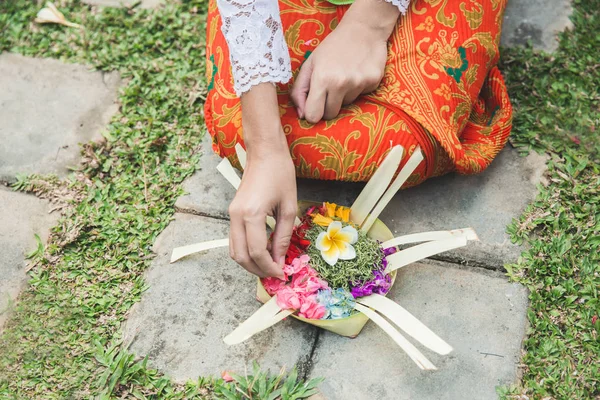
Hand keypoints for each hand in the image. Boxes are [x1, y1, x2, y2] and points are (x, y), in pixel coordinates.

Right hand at [228, 132, 296, 277]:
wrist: (264, 152)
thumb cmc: (280, 174)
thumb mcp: (289, 207)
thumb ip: (283, 236)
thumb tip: (280, 260)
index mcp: (251, 214)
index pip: (257, 252)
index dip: (269, 267)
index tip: (283, 273)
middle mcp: (236, 216)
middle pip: (240, 256)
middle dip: (258, 269)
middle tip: (275, 273)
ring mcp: (231, 214)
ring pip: (234, 250)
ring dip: (250, 262)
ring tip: (269, 265)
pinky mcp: (232, 212)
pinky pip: (234, 239)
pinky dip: (246, 251)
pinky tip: (263, 251)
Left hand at [290, 0, 398, 122]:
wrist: (363, 29)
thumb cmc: (332, 48)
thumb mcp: (310, 64)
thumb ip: (299, 90)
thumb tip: (301, 115)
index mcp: (321, 79)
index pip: (313, 116)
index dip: (312, 112)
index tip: (314, 104)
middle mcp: (340, 83)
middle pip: (330, 114)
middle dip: (328, 105)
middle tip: (330, 88)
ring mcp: (358, 83)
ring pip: (346, 105)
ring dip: (343, 95)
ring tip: (345, 75)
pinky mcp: (373, 82)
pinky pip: (361, 96)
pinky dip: (358, 88)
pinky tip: (357, 72)